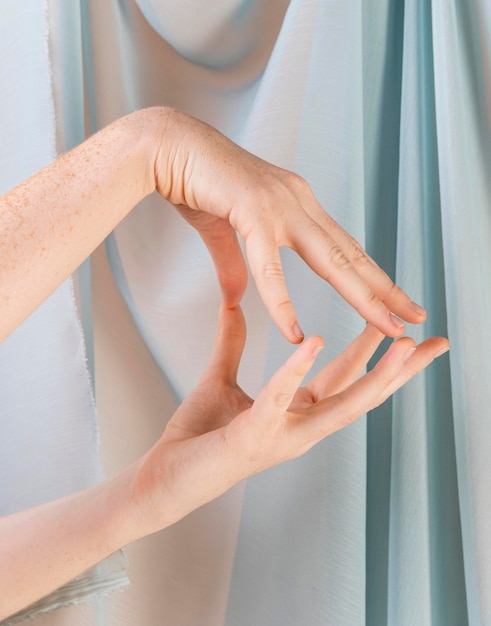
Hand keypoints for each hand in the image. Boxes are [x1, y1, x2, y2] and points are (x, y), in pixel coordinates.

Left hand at [131, 304, 447, 531]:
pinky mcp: (257, 436)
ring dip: (376, 374)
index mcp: (297, 413)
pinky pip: (282, 398)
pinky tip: (316, 341)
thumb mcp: (220, 379)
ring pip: (342, 404)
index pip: (346, 378)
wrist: (164, 477)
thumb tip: (234, 305)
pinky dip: (299, 369)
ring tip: (405, 344)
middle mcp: (302, 428)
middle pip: (363, 393)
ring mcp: (284, 437)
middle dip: (402, 369)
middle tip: (435, 341)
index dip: (375, 353)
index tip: (400, 326)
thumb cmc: (198, 436)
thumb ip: (233, 343)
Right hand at [156, 108, 426, 342]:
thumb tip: (239, 299)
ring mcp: (280, 205)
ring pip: (330, 259)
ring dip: (362, 296)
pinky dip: (281, 301)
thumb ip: (236, 268)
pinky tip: (295, 332)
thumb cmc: (196, 184)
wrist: (166, 146)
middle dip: (384, 289)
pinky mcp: (252, 210)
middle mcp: (298, 203)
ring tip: (387, 326)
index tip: (394, 301)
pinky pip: (269, 266)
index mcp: (296, 206)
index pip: (344, 247)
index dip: (371, 277)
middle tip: (415, 317)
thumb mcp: (223, 233)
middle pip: (351, 255)